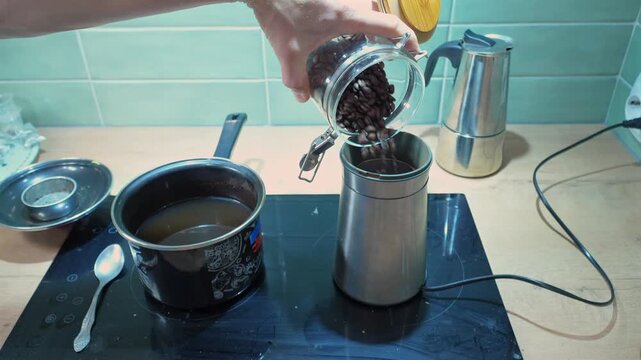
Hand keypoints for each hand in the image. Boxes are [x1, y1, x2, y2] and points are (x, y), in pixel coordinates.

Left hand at [249, 0, 417, 101]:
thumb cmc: (279, 12)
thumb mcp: (287, 51)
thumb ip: (296, 78)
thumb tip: (302, 97)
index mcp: (349, 16)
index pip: (390, 24)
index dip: (407, 37)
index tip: (413, 50)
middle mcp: (351, 0)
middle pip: (379, 12)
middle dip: (382, 30)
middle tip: (377, 47)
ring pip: (365, 3)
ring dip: (365, 18)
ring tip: (357, 37)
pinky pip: (351, 0)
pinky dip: (351, 11)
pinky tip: (334, 23)